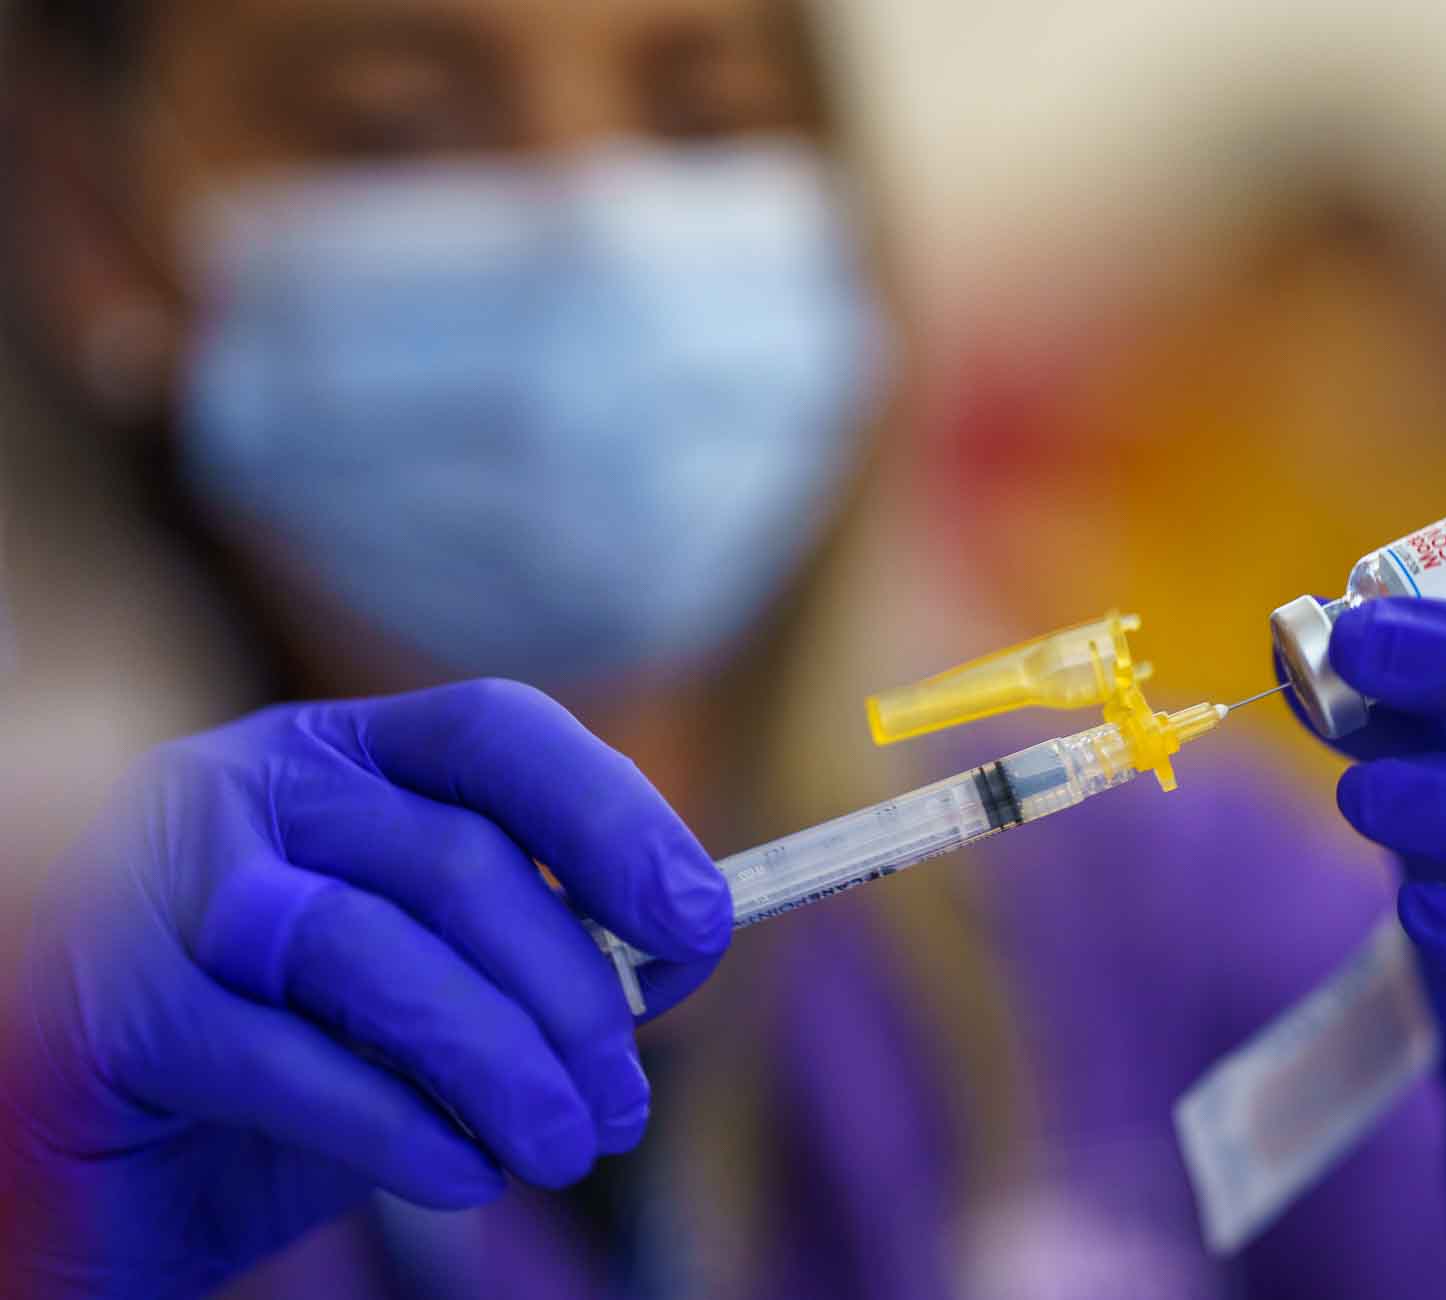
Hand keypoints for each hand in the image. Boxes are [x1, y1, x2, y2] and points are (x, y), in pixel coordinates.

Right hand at [1, 680, 729, 1298]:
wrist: (109, 1168)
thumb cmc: (297, 1056)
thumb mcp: (429, 984)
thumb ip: (534, 950)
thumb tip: (677, 949)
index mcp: (341, 755)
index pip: (496, 732)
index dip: (614, 816)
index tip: (700, 923)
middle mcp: (247, 786)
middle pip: (455, 858)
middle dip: (570, 990)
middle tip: (623, 1102)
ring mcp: (161, 886)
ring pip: (376, 952)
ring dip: (502, 1064)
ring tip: (568, 1146)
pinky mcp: (106, 1009)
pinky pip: (283, 1060)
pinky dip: (399, 1124)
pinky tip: (463, 1174)